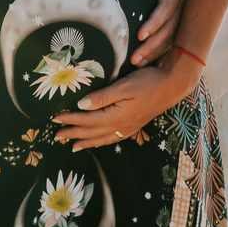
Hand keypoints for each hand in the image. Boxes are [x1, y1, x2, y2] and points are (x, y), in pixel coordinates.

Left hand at [51, 52, 198, 151]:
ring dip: (85, 142)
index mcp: (116, 116)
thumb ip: (103, 96)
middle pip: (91, 132)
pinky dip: (101, 142)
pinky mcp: (133, 126)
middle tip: (56, 135)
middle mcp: (121, 126)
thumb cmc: (148, 81)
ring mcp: (128, 128)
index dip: (70, 119)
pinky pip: (112, 139)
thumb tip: (81, 105)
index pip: (87, 119)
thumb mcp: (124, 85)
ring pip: (101, 139)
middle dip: (73, 133)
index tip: (55, 118)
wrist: (172, 86)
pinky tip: (97, 141)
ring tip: (72, 146)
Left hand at [130, 0, 193, 65]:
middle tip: (134, 60)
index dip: (155, 21)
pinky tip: (151, 60)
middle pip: (170, 28)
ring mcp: (189, 7)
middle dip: (153, 45)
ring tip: (138, 64)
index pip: (168, 5)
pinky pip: (177, 34)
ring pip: (174, 35)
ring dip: (157, 50)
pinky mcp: (188, 12)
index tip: (140, 34)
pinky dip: (165, 48)